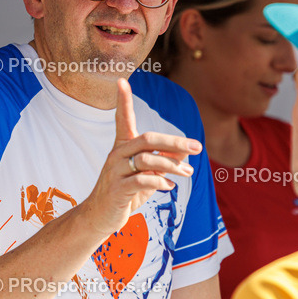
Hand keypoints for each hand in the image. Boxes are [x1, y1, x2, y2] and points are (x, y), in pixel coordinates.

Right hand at [81, 78, 200, 237]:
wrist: (100, 217)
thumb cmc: (127, 192)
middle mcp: (117, 154)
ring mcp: (115, 171)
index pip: (122, 119)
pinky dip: (160, 182)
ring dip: (173, 166)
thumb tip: (187, 149)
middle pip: (148, 139)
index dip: (122, 100)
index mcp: (122, 147)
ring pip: (148, 160)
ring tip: (188, 172)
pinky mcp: (118, 190)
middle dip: (175, 142)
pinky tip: (169, 186)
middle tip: (197, 147)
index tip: (120, 80)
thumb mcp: (148, 174)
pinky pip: (143, 180)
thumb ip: (165, 160)